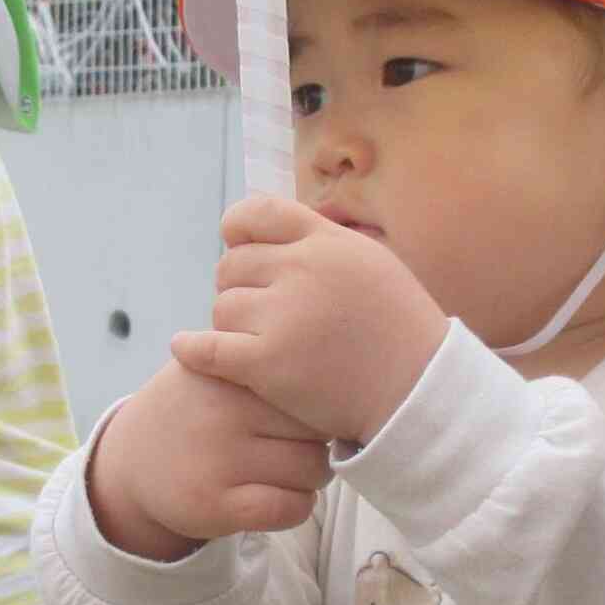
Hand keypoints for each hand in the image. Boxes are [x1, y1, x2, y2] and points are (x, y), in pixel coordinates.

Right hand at [86, 360, 332, 560]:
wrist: (131, 461)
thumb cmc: (196, 407)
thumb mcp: (215, 364)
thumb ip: (263, 356)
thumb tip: (341, 362)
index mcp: (227, 369)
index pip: (308, 382)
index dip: (320, 400)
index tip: (313, 408)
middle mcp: (222, 410)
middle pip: (318, 426)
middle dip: (323, 438)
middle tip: (307, 443)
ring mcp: (218, 459)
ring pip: (312, 469)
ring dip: (314, 476)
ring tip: (294, 469)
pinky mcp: (215, 505)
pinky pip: (290, 508)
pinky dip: (298, 506)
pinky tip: (283, 498)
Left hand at [172, 195, 448, 444]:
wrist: (419, 391)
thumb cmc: (401, 332)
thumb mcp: (373, 265)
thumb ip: (326, 244)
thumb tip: (279, 229)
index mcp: (328, 241)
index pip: (260, 213)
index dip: (239, 228)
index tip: (235, 244)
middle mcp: (303, 269)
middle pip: (233, 265)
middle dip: (237, 286)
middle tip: (255, 313)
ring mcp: (283, 316)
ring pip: (222, 308)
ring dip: (231, 325)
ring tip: (257, 343)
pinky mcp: (267, 363)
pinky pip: (210, 348)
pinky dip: (193, 349)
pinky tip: (185, 348)